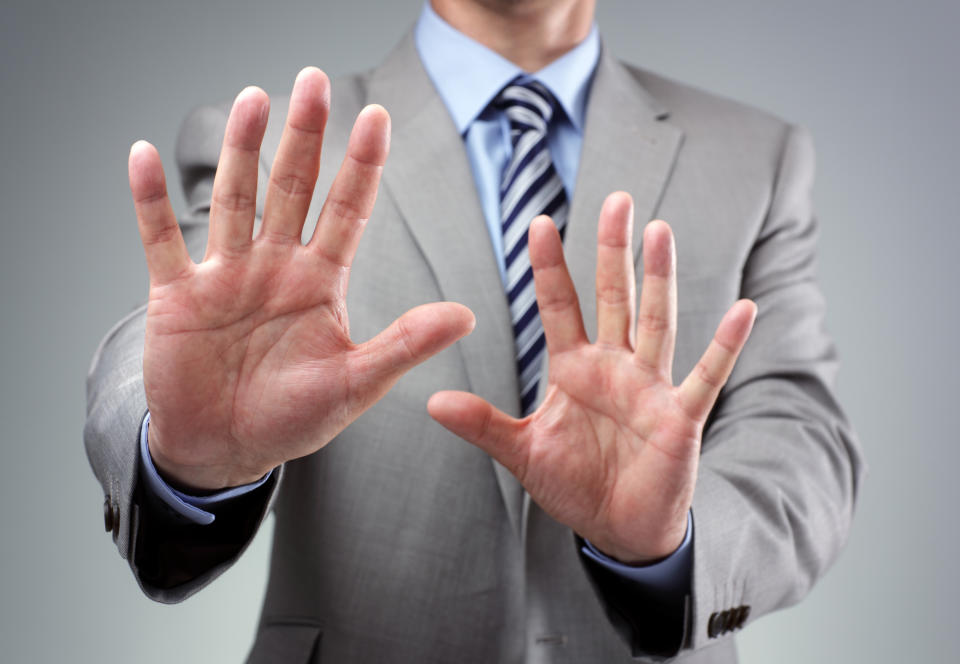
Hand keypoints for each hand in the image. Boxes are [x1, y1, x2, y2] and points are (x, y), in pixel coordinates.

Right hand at [129, 68, 474, 490]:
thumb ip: (404, 345)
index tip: (378, 117)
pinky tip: (144, 157)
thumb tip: (467, 317)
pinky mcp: (177, 296)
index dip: (362, 166)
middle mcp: (276, 267)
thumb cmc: (292, 419)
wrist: (225, 450)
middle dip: (304, 137)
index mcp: (321, 282)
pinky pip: (160, 240)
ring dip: (240, 152)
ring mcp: (226, 276)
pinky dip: (149, 202)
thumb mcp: (356, 384)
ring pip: (234, 200)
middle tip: (313, 82)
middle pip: (292, 189)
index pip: (347, 211)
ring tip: (252, 101)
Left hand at [428, 193, 755, 563]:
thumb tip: (431, 400)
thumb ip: (482, 424)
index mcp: (574, 368)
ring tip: (660, 231)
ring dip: (660, 277)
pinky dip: (726, 344)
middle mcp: (614, 366)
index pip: (560, 305)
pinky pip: (706, 375)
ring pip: (657, 320)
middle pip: (613, 296)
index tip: (537, 223)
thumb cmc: (574, 484)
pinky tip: (745, 308)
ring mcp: (649, 386)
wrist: (616, 528)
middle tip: (616, 199)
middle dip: (612, 250)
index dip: (550, 267)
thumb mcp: (522, 451)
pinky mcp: (679, 416)